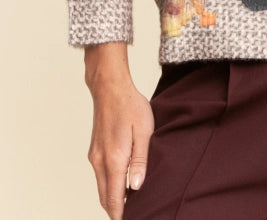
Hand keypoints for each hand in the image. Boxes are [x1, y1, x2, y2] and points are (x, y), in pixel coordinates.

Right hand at [85, 43, 154, 219]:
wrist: (110, 88)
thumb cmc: (131, 106)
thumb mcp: (144, 131)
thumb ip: (140, 160)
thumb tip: (136, 187)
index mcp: (114, 158)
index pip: (114, 198)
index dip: (121, 214)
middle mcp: (99, 161)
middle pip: (104, 197)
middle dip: (116, 210)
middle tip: (132, 214)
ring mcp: (94, 156)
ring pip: (101, 187)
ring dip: (112, 198)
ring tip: (130, 203)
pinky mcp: (94, 151)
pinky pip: (100, 176)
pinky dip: (109, 186)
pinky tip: (122, 184)